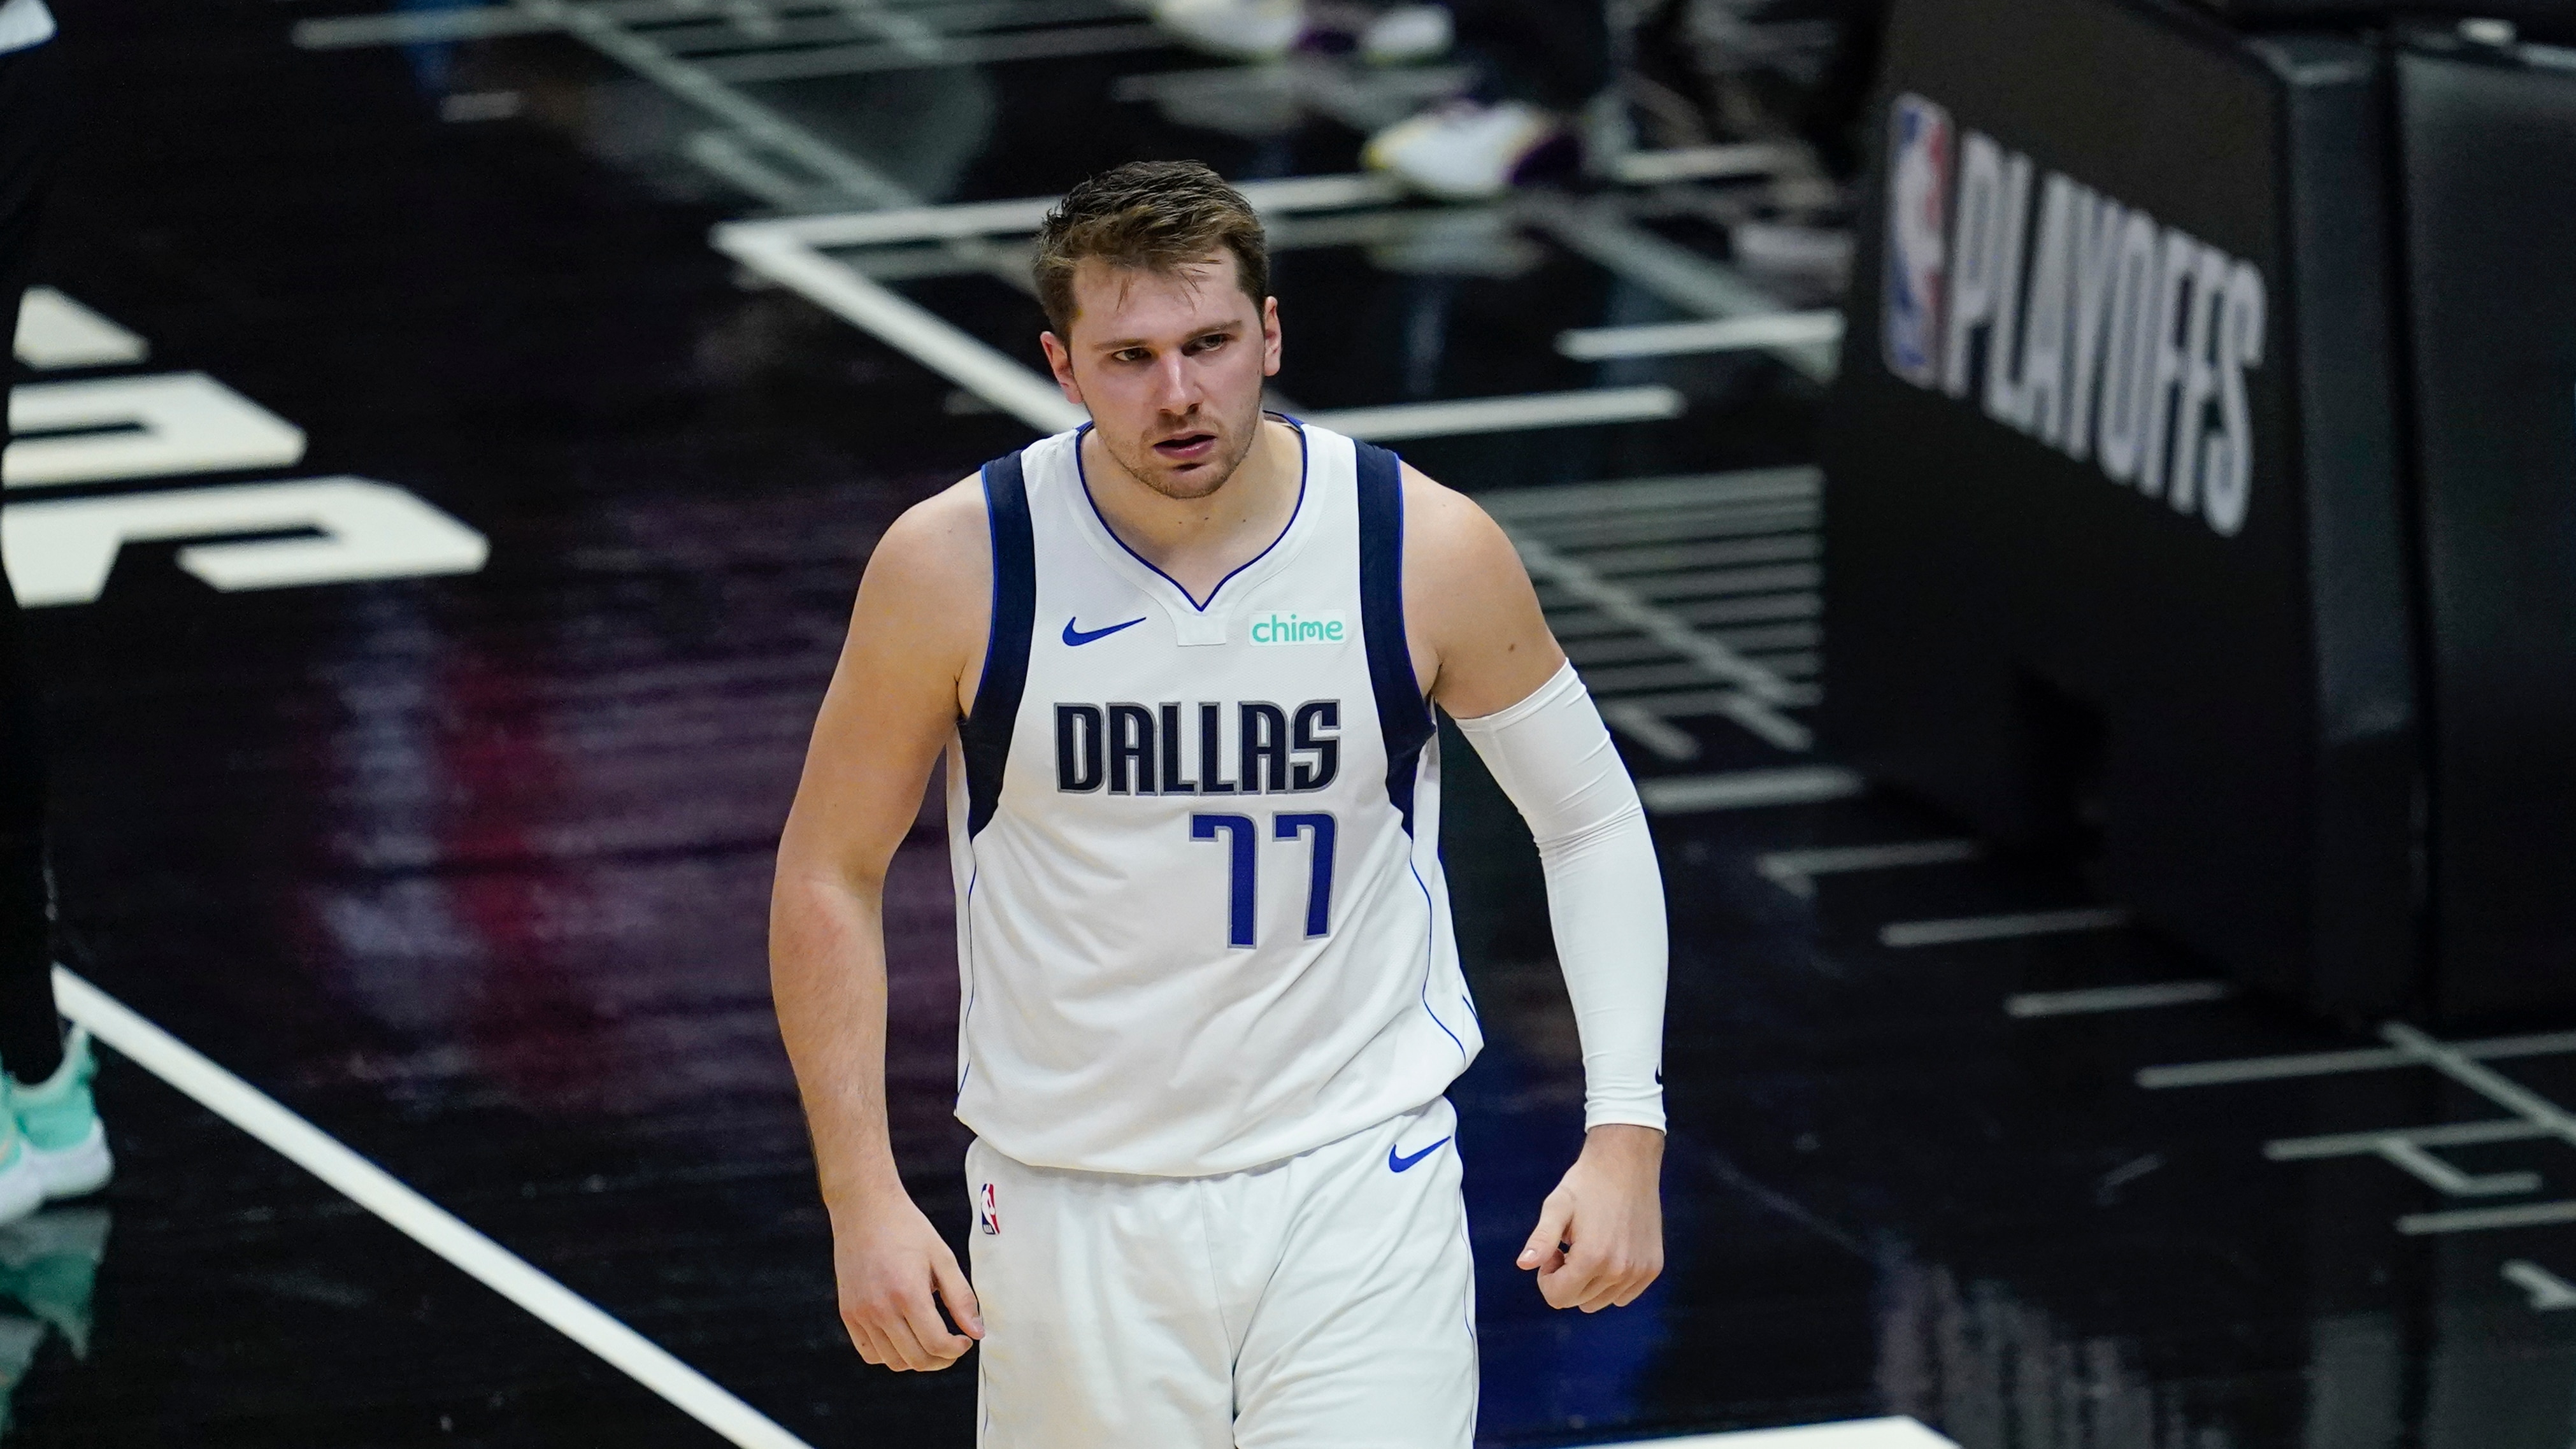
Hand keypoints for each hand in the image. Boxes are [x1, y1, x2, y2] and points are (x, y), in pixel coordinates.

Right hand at [832, 1190, 982, 1369]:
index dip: (956, 1350)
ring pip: (892, 1362)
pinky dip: (890, 1355)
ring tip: (929, 1342)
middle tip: (952, 1347)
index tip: (965, 1340)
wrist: (864, 1209)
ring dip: (917, 1360)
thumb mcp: (943, 1257)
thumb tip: (977, 1332)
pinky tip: (904, 1338)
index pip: (936, 1344)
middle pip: (916, 1359)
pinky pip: (869, 1352)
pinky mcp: (848, 1313)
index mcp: (908, 1293)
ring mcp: (860, 1314)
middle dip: (941, 1360)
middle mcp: (881, 1309)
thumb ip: (961, 1298)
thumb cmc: (907, 1229)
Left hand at [1517, 1124, 1663, 1312]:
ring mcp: (1639, 1272)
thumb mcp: (1556, 1207)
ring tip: (1590, 1245)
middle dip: (1566, 1278)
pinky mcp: (1652, 1268)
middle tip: (1571, 1244)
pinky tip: (1609, 1249)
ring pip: (1599, 1301)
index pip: (1557, 1297)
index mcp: (1592, 1258)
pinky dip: (1610, 1282)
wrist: (1627, 1162)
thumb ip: (1541, 1239)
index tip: (1555, 1250)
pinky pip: (1622, 1295)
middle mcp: (1619, 1271)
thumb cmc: (1586, 1183)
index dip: (1547, 1277)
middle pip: (1577, 1301)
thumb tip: (1523, 1264)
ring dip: (1588, 1281)